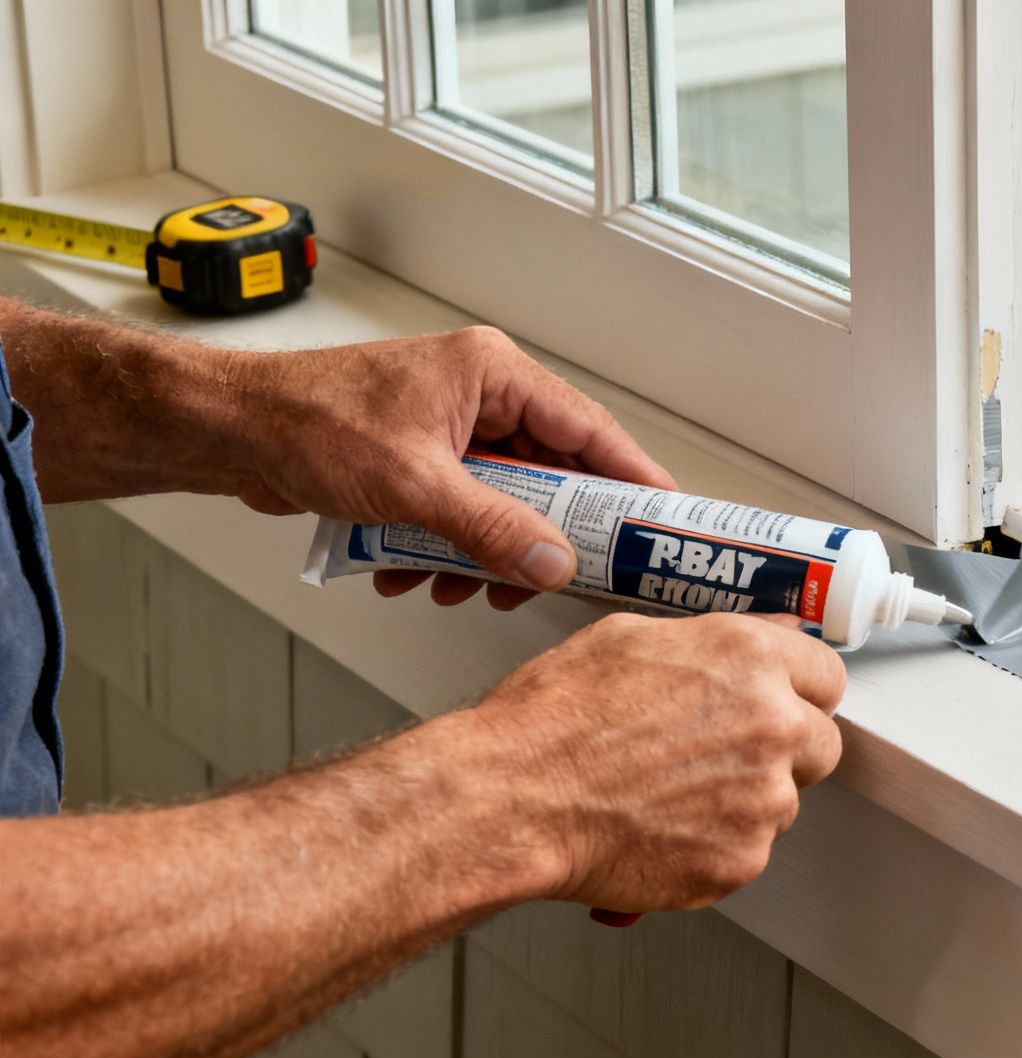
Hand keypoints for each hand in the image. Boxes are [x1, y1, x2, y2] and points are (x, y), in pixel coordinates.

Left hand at [227, 327, 674, 609]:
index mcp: (494, 374)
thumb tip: (555, 565)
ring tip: (459, 588)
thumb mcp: (414, 486)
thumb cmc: (305, 422)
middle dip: (541, 537)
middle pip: (550, 475)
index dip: (631, 479)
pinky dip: (445, 549)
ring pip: (504, 503)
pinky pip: (461, 512)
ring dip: (485, 554)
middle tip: (557, 580)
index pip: (589, 429)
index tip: (664, 521)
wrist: (225, 429)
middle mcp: (480, 395)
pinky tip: (411, 575)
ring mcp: (451, 428)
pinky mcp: (422, 459)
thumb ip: (493, 529)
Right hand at [448, 612, 845, 911]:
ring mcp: (763, 799)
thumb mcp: (631, 639)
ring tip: (672, 795)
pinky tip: (662, 829)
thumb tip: (762, 638)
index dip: (800, 692)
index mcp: (750, 659)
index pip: (827, 676)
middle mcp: (772, 724)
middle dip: (783, 751)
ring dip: (744, 802)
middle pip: (821, 744)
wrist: (513, 799)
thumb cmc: (553, 720)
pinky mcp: (741, 860)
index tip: (784, 704)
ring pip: (782, 803)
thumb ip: (715, 643)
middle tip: (723, 757)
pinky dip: (713, 847)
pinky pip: (747, 852)